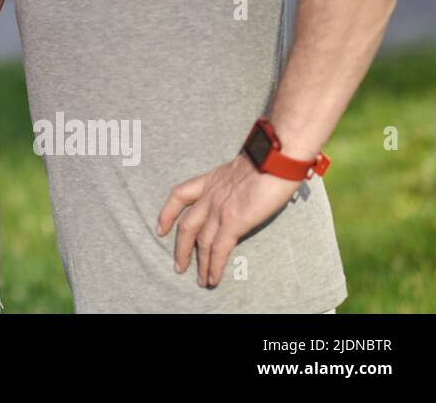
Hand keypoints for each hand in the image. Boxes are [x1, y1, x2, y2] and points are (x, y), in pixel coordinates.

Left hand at [156, 153, 302, 286]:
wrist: (275, 156)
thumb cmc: (269, 158)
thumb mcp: (242, 167)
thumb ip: (237, 181)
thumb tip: (245, 191)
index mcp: (211, 179)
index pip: (179, 195)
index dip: (167, 213)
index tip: (160, 228)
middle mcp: (210, 195)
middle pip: (186, 225)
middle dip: (180, 248)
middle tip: (178, 265)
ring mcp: (219, 209)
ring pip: (201, 241)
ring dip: (200, 263)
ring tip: (200, 280)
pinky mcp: (234, 221)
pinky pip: (219, 249)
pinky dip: (214, 266)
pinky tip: (213, 278)